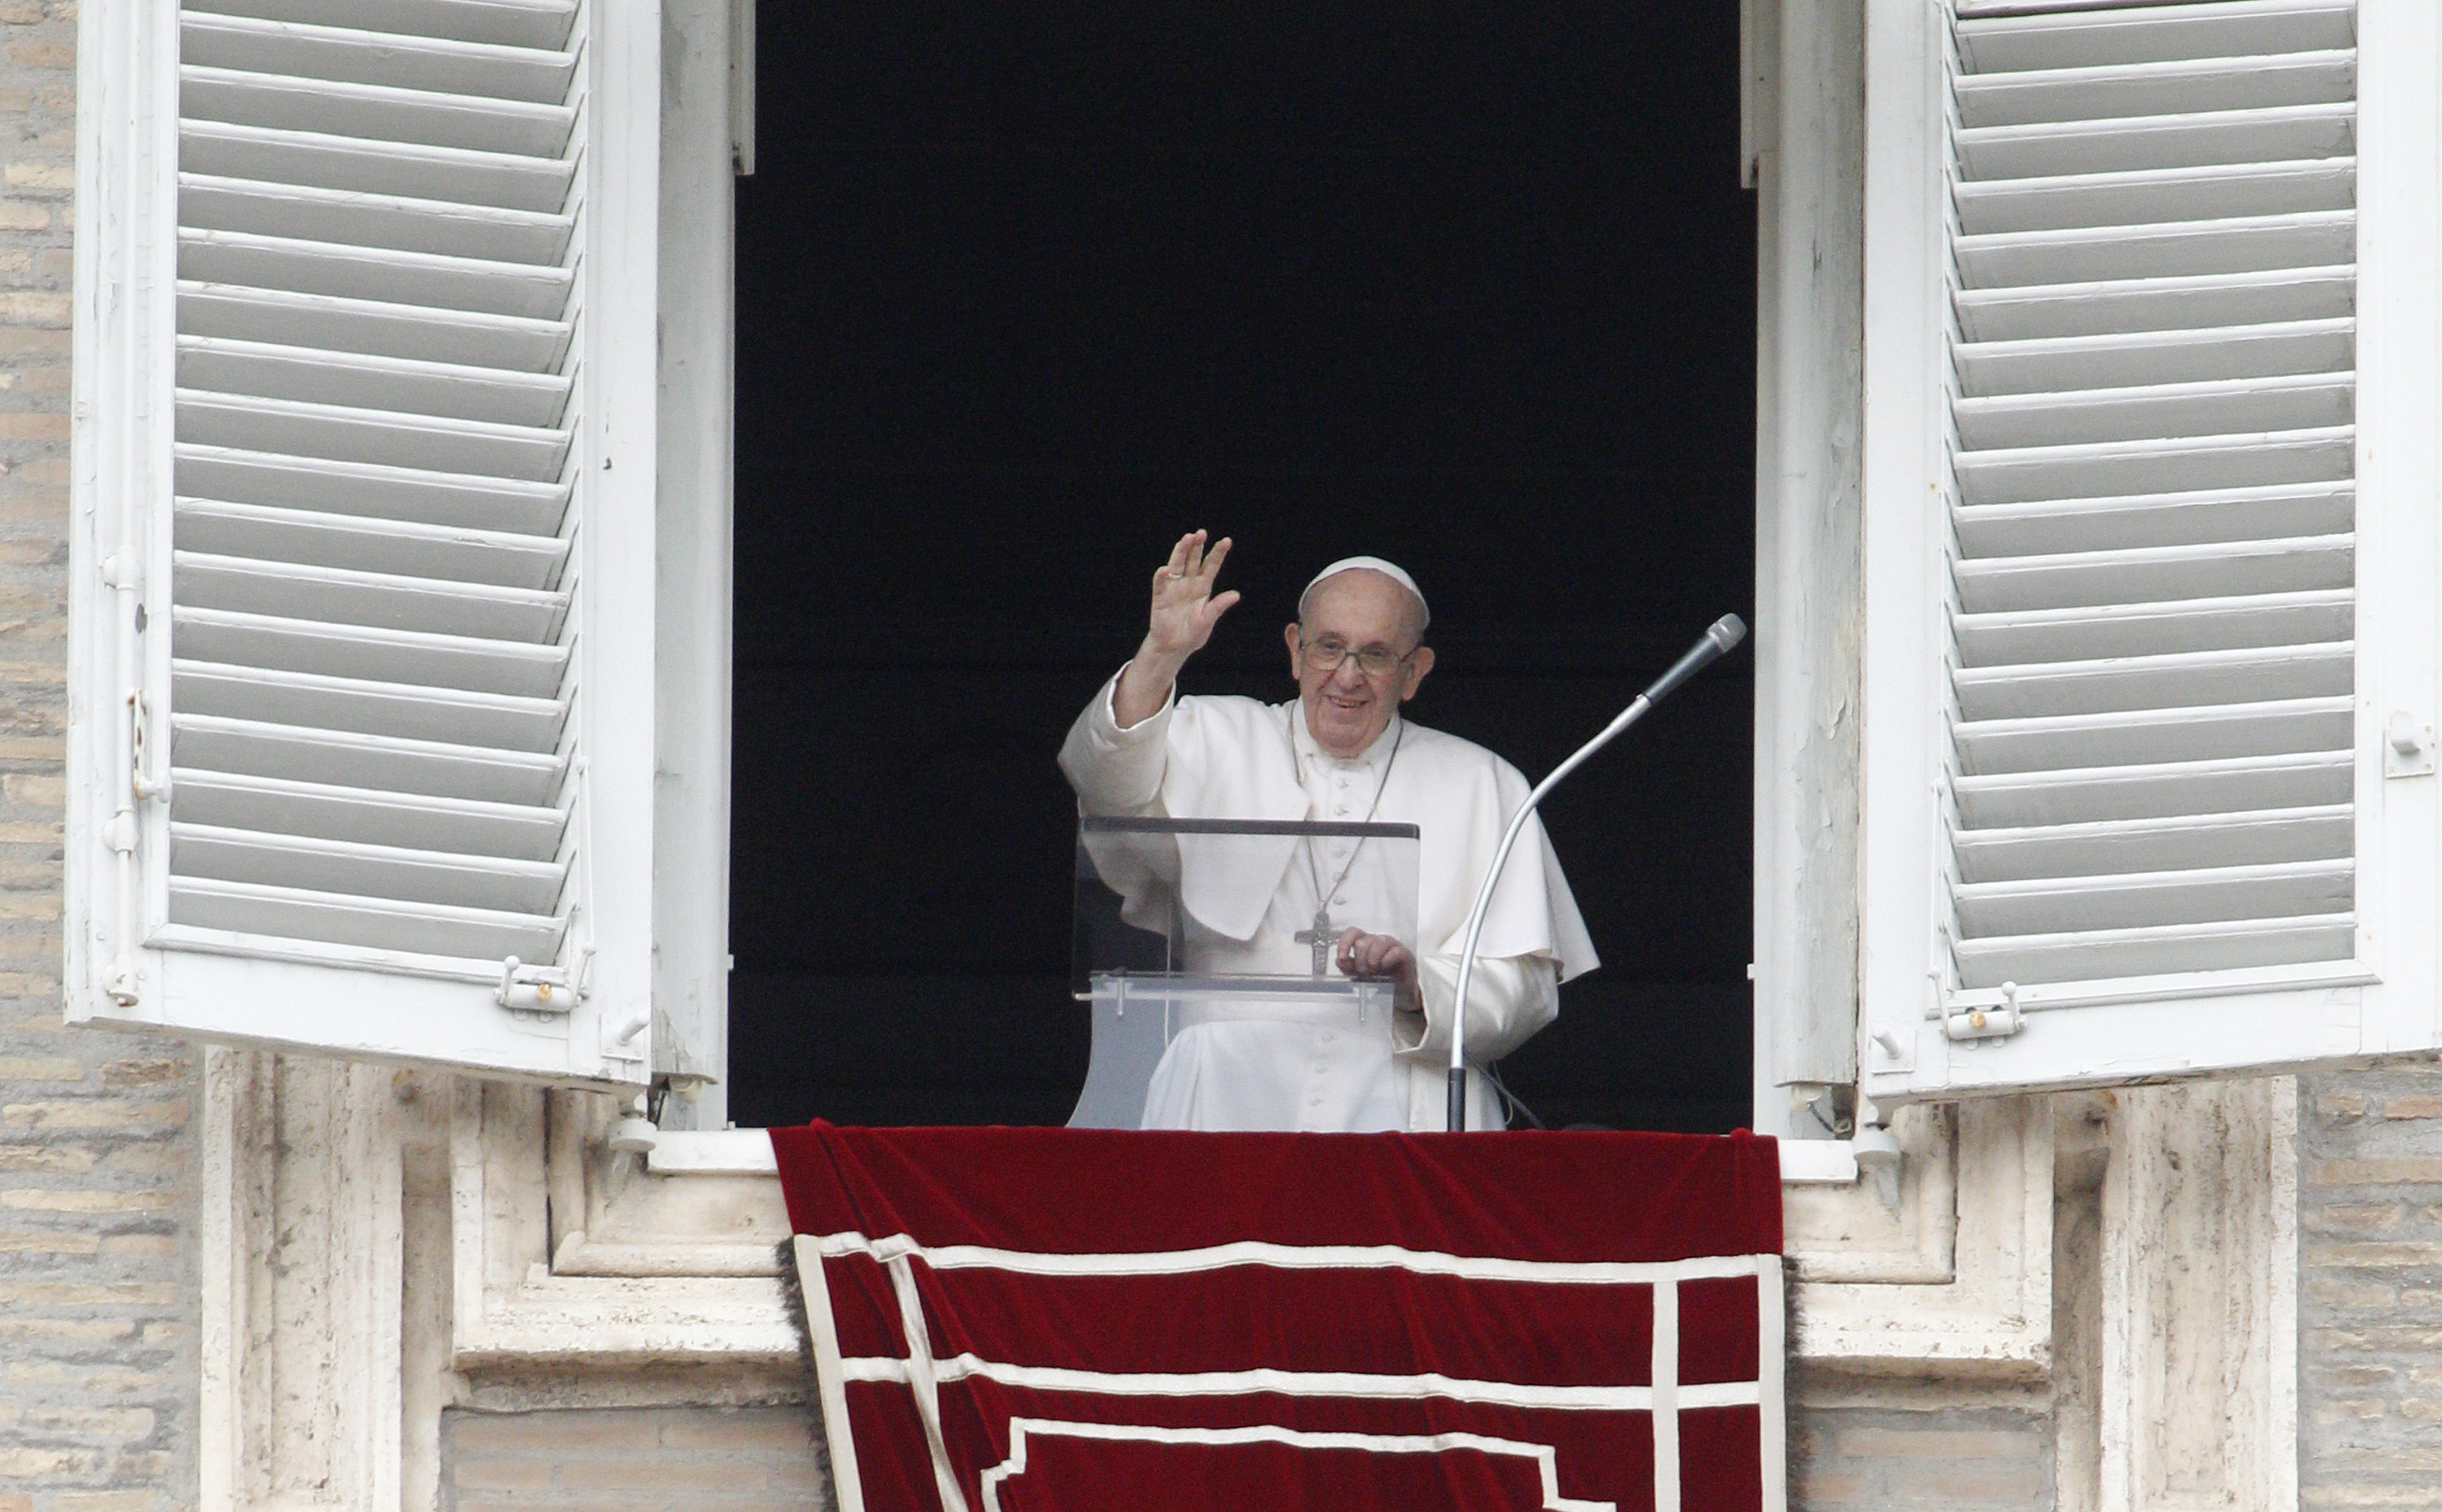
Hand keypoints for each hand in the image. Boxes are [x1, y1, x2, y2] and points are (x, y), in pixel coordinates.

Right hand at [1115, 531, 1239, 725]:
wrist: (1173, 647)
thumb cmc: (1193, 634)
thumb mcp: (1208, 621)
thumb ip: (1218, 607)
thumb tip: (1236, 594)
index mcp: (1203, 587)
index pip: (1211, 566)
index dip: (1218, 553)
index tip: (1226, 541)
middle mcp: (1188, 583)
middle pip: (1193, 560)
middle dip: (1197, 546)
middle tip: (1201, 533)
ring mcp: (1174, 587)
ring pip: (1177, 565)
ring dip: (1181, 552)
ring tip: (1186, 539)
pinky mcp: (1160, 596)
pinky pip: (1160, 583)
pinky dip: (1162, 576)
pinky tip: (1165, 569)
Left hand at [1337, 928, 1420, 1015]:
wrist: (1400, 990)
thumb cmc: (1380, 977)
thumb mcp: (1360, 974)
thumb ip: (1348, 967)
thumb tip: (1339, 961)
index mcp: (1365, 942)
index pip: (1352, 933)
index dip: (1344, 944)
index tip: (1342, 958)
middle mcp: (1377, 941)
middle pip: (1362, 942)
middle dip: (1359, 961)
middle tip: (1364, 973)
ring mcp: (1391, 945)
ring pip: (1378, 943)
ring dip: (1372, 960)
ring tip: (1373, 972)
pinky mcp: (1404, 953)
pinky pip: (1395, 951)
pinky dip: (1387, 960)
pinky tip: (1385, 967)